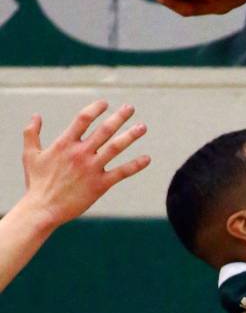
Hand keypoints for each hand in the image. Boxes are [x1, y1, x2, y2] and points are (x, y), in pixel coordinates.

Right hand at [22, 100, 148, 226]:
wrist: (43, 209)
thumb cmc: (36, 183)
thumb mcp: (30, 155)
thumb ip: (31, 133)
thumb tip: (36, 115)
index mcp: (64, 143)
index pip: (83, 119)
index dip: (95, 109)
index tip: (105, 103)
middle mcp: (80, 153)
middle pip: (105, 130)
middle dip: (119, 117)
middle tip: (131, 107)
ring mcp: (92, 168)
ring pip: (116, 147)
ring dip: (131, 136)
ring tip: (143, 127)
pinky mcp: (100, 184)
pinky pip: (122, 172)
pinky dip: (135, 165)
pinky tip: (147, 159)